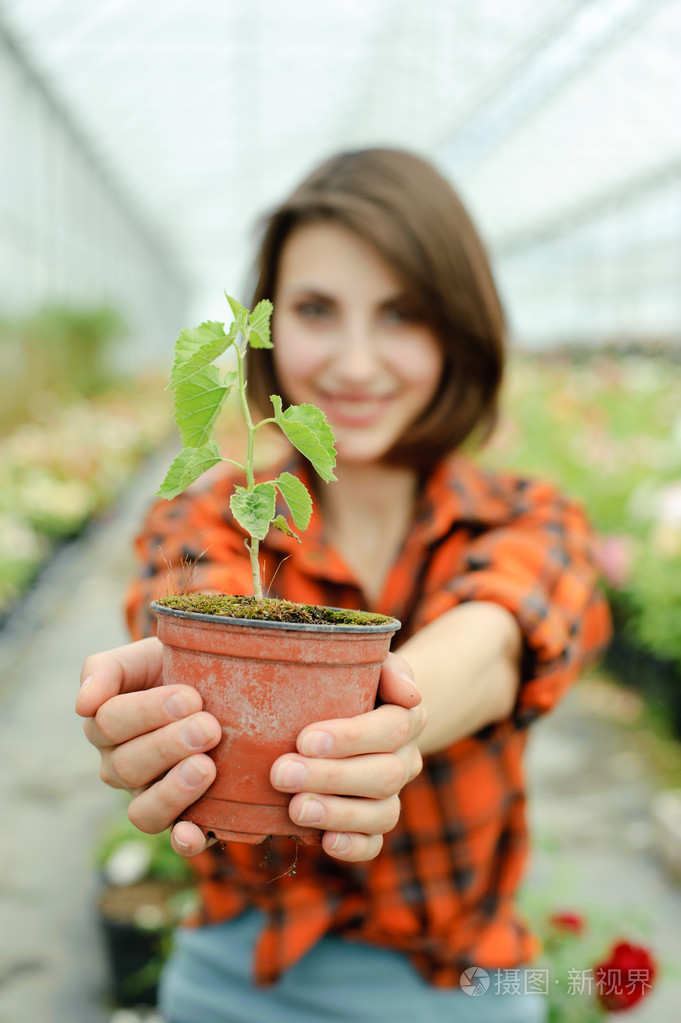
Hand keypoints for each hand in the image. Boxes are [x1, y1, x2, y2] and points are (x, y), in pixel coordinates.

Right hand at [76, 638, 221, 856]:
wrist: (224, 684)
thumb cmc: (178, 666)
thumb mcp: (144, 655)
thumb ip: (106, 669)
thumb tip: (83, 704)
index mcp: (106, 724)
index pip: (111, 723)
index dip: (148, 712)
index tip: (191, 697)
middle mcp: (120, 766)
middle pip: (127, 766)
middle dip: (170, 745)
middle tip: (209, 727)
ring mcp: (149, 795)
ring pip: (144, 810)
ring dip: (175, 790)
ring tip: (207, 767)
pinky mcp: (182, 818)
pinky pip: (173, 839)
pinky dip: (183, 840)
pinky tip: (194, 832)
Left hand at [270, 652, 425, 862]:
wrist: (356, 708)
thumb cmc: (353, 679)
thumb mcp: (370, 660)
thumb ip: (389, 668)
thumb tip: (410, 693)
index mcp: (407, 716)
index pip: (393, 728)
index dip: (351, 737)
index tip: (304, 739)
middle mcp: (405, 760)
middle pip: (384, 775)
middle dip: (331, 777)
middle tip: (282, 773)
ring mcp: (391, 795)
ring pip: (382, 814)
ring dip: (338, 813)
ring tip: (295, 809)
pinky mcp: (373, 824)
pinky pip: (374, 844)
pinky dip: (353, 846)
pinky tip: (324, 841)